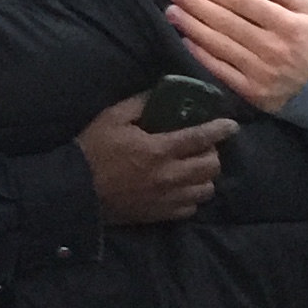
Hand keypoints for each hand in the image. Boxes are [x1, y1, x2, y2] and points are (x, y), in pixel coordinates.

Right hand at [75, 94, 238, 224]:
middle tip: (203, 146)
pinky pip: (191, 208)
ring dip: (205, 176)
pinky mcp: (160, 215)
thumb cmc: (93, 149)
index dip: (221, 130)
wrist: (76, 190)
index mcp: (159, 149)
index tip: (231, 125)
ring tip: (194, 168)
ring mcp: (167, 198)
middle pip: (211, 166)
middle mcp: (170, 176)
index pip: (201, 138)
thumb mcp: (113, 117)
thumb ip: (141, 103)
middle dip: (213, 153)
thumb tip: (163, 92)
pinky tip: (182, 188)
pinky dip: (192, 196)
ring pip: (206, 189)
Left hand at [165, 0, 307, 112]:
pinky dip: (201, 54)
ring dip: (192, 27)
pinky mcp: (250, 90)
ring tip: (172, 12)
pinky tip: (185, 39)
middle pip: (227, 22)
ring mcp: (260, 71)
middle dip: (196, 5)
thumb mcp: (305, 7)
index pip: (244, 2)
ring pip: (220, 45)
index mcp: (288, 23)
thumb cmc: (307, 40)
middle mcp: (273, 47)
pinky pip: (220, 69)